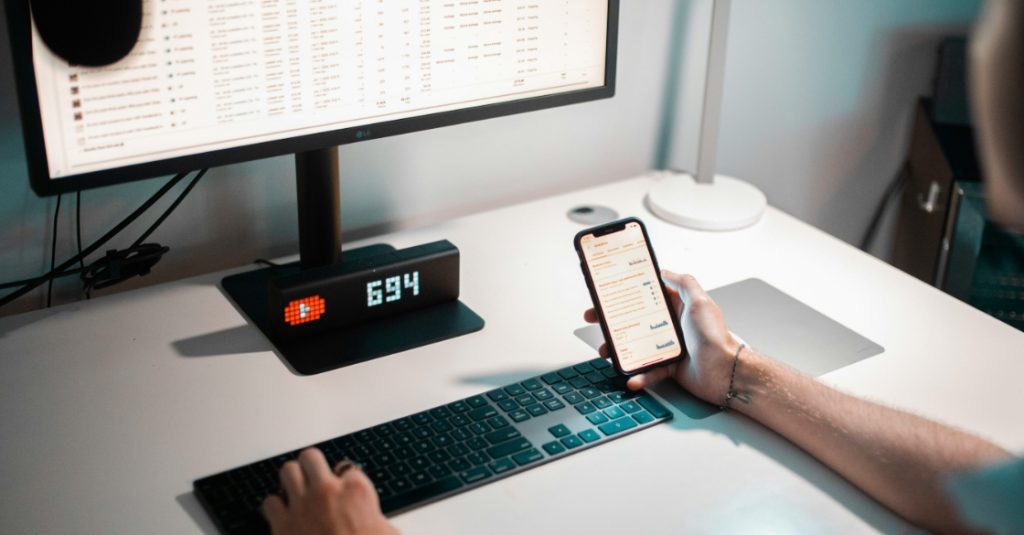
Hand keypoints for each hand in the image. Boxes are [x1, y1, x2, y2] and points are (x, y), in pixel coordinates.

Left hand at [261, 448, 398, 534]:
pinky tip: (283, 515)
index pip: (348, 468)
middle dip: (312, 466)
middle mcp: (327, 491)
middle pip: (311, 457)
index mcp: (356, 490)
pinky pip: (270, 502)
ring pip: (287, 471)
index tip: (344, 490)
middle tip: (314, 478)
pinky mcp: (282, 524)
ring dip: (291, 481)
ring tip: (296, 492)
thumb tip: (375, 524)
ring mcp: (302, 505)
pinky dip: (275, 507)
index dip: (345, 481)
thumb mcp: (387, 532)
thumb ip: (378, 520)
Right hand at [583, 271, 741, 404]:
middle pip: (634, 320)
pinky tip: (631, 377)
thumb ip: (684, 283)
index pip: (646, 295)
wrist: (726, 372)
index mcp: (676, 307)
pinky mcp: (669, 367)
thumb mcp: (700, 301)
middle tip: (595, 318)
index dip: (627, 293)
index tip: (609, 292)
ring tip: (606, 350)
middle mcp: (670, 326)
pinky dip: (639, 375)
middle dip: (612, 320)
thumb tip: (665, 271)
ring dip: (618, 349)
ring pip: (635, 346)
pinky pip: (649, 371)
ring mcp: (668, 347)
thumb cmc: (715, 336)